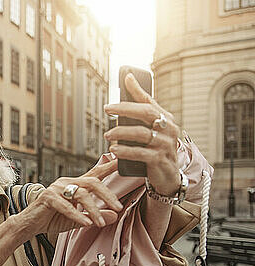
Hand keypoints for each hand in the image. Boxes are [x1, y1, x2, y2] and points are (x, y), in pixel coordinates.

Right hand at [20, 160, 122, 235]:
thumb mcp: (79, 219)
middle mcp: (66, 183)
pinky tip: (86, 223)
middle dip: (107, 195)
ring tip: (100, 223)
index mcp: (74, 185)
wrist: (29, 225)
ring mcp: (56, 189)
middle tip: (118, 207)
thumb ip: (96, 216)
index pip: (95, 174)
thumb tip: (115, 215)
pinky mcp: (48, 197)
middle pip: (92, 182)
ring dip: (94, 210)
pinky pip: (66, 206)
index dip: (109, 167)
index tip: (123, 162)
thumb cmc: (52, 219)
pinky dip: (77, 215)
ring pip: (81, 194)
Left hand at [104, 73, 180, 195]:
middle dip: (125, 109)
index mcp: (166, 119)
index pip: (150, 101)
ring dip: (121, 132)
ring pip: (141, 134)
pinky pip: (140, 153)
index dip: (138, 90)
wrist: (167, 177)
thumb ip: (141, 112)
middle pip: (146, 113)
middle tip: (107, 108)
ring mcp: (165, 145)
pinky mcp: (159, 160)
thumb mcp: (151, 131)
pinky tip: (114, 149)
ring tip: (107, 134)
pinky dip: (125, 151)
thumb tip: (128, 85)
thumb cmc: (156, 150)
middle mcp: (169, 129)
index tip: (125, 78)